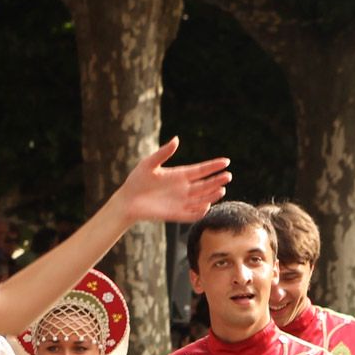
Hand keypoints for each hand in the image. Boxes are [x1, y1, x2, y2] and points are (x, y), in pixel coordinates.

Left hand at [115, 137, 231, 225]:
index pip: (201, 170)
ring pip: (202, 199)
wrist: (127, 201)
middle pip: (205, 184)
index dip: (213, 166)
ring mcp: (180, 202)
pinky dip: (199, 211)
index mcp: (180, 175)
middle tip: (228, 176)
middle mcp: (184, 189)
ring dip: (212, 195)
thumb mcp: (149, 164)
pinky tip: (206, 206)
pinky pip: (191, 214)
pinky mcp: (175, 214)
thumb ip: (163, 153)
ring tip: (222, 189)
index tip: (226, 161)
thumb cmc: (137, 181)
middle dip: (217, 180)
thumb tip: (176, 139)